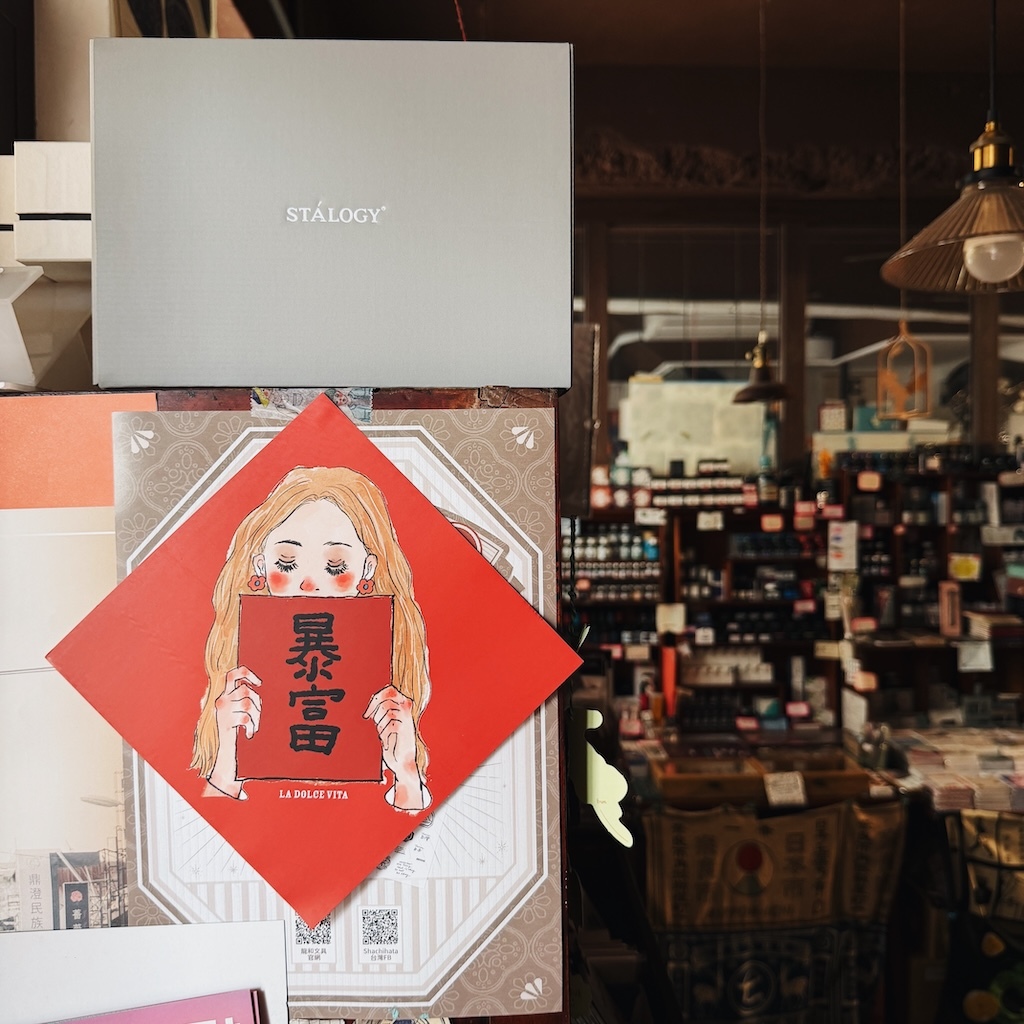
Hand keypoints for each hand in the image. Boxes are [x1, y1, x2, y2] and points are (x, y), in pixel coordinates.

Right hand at [206, 665, 261, 798]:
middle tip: (257, 713)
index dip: (247, 673)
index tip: (259, 683)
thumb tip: (255, 685)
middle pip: (245, 689)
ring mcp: (222, 711)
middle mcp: (220, 700)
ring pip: (249, 703)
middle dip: (257, 701)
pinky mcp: (225, 722)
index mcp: (221, 695)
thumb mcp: (232, 712)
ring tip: (254, 726)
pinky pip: (246, 717)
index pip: (233, 674)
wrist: (222, 755)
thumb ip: (239, 698)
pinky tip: (248, 734)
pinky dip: (251, 726)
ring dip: (256, 716)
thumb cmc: (231, 732)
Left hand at [364, 685, 427, 809]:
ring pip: (387, 709)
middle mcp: (406, 708)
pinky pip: (390, 723)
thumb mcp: (385, 722)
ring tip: (381, 734)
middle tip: (370, 719)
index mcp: (402, 704)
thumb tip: (368, 701)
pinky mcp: (405, 727)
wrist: (401, 761)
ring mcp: (407, 717)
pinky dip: (384, 733)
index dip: (376, 697)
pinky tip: (386, 742)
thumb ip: (380, 711)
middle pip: (388, 695)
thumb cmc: (392, 742)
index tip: (367, 713)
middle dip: (376, 707)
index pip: (389, 690)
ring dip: (380, 723)